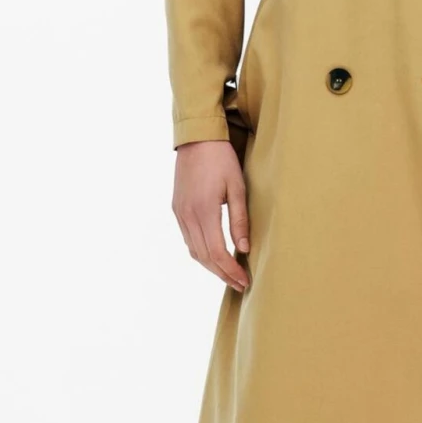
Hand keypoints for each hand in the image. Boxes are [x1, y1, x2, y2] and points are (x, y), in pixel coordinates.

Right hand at [172, 139, 249, 290]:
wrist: (196, 138)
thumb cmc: (221, 159)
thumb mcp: (237, 187)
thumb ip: (240, 220)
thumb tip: (244, 249)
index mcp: (204, 211)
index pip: (217, 252)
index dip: (231, 270)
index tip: (244, 280)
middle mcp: (187, 215)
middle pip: (204, 256)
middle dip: (222, 274)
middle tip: (239, 284)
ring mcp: (179, 213)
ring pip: (194, 250)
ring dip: (211, 266)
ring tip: (229, 274)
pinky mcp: (177, 209)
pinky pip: (188, 239)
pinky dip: (201, 252)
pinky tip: (214, 255)